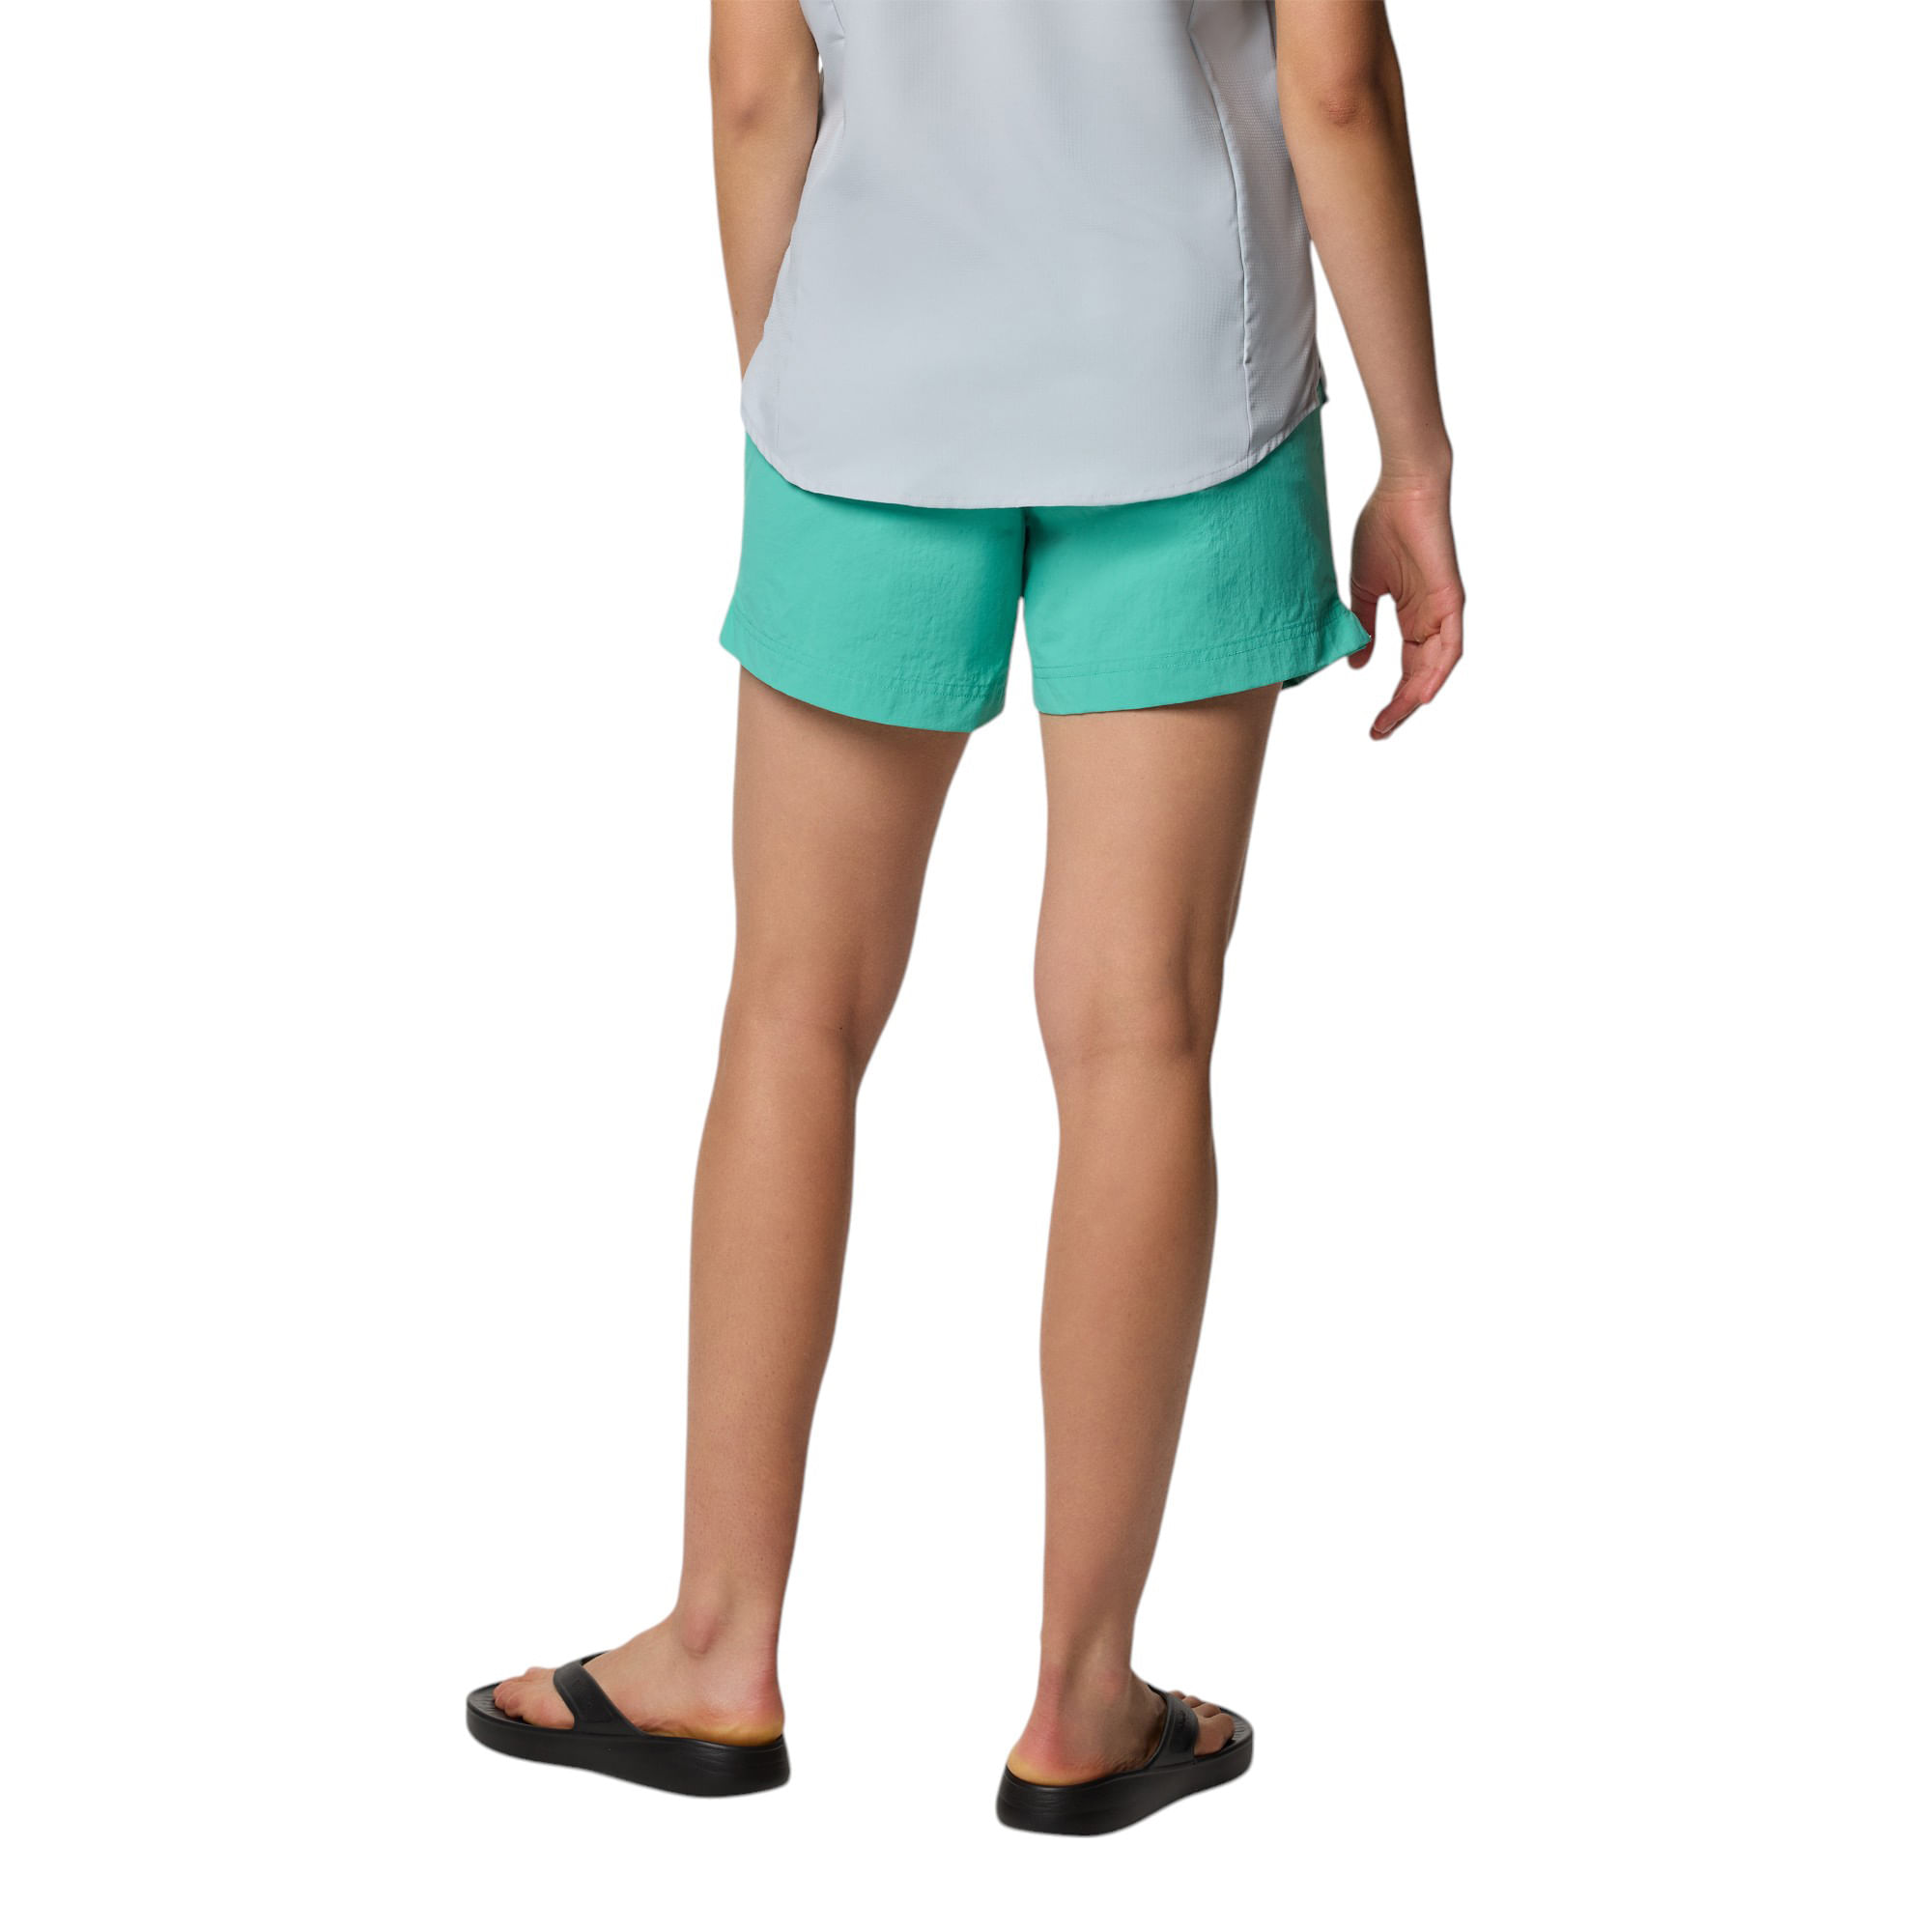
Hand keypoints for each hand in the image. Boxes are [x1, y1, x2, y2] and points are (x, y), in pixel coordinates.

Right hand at [1348, 480, 1464, 740]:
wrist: (1402, 490)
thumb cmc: (1383, 526)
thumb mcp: (1364, 588)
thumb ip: (1363, 627)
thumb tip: (1358, 665)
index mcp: (1413, 617)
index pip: (1406, 670)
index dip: (1392, 700)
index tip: (1373, 725)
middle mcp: (1432, 619)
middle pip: (1422, 676)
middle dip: (1401, 707)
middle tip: (1379, 732)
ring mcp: (1444, 610)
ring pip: (1437, 667)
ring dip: (1417, 697)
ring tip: (1395, 719)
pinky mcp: (1451, 598)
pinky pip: (1451, 644)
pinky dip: (1440, 670)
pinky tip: (1425, 693)